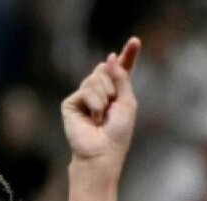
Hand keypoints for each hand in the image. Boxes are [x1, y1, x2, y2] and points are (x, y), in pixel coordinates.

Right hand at [61, 37, 140, 171]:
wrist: (101, 153)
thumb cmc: (117, 133)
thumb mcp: (127, 102)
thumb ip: (121, 78)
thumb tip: (109, 57)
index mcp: (116, 92)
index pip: (121, 69)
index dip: (128, 55)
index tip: (134, 41)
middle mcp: (99, 92)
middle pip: (106, 69)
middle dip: (113, 86)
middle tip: (111, 108)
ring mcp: (84, 96)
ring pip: (95, 78)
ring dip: (104, 98)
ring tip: (101, 117)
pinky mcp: (71, 103)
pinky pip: (86, 89)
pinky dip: (94, 104)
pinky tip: (92, 119)